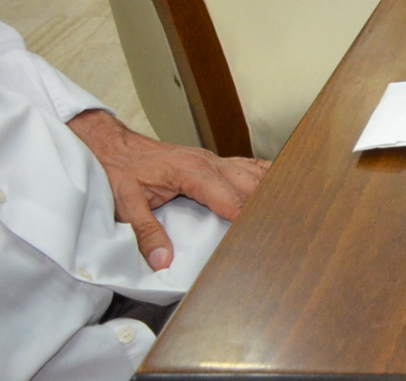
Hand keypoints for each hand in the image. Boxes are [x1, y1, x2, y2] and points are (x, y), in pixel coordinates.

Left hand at [65, 109, 265, 270]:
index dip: (248, 218)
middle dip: (268, 206)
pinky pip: (247, 166)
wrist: (114, 146)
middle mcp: (209, 162)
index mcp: (192, 172)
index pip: (231, 199)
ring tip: (291, 209)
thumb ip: (146, 233)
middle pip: (251, 185)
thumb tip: (163, 260)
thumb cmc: (120, 171)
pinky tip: (278, 185)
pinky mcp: (213, 161)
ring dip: (271, 190)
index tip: (264, 235)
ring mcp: (214, 159)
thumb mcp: (126, 204)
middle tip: (285, 229)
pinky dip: (264, 176)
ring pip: (254, 172)